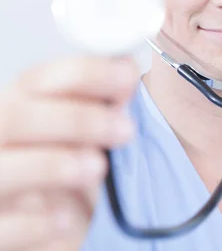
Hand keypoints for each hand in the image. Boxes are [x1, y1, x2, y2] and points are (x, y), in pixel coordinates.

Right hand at [0, 55, 137, 250]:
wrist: (46, 229)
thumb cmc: (62, 174)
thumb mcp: (80, 135)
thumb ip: (98, 108)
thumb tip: (127, 80)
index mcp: (16, 108)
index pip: (40, 79)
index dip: (86, 73)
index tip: (128, 76)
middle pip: (15, 117)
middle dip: (76, 118)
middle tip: (125, 129)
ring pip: (2, 167)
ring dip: (54, 164)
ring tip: (99, 167)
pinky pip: (3, 227)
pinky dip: (35, 223)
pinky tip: (66, 220)